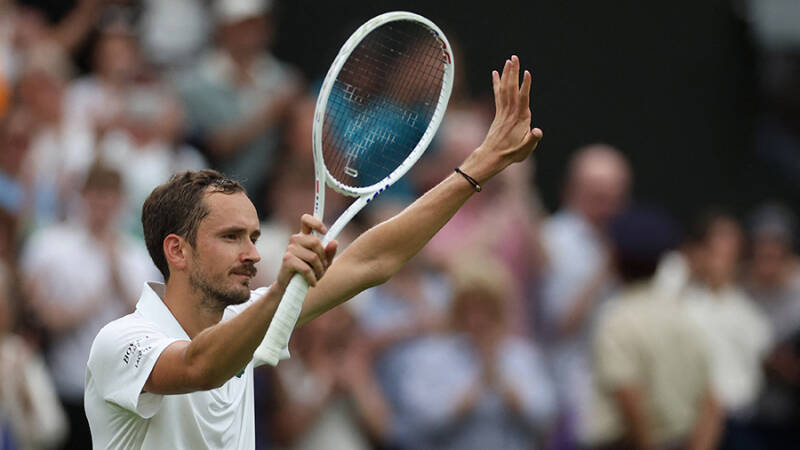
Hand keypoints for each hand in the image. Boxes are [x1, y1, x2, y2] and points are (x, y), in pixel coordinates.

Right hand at [276, 214, 337, 288]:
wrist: (292, 287)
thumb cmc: (309, 272)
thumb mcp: (323, 262)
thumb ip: (329, 252)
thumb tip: (334, 242)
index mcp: (304, 236)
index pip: (306, 220)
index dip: (316, 222)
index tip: (324, 232)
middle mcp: (296, 240)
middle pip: (315, 241)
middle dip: (323, 257)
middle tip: (323, 267)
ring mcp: (290, 249)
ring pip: (313, 257)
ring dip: (319, 270)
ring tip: (318, 276)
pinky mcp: (287, 260)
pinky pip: (306, 269)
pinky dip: (312, 278)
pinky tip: (313, 283)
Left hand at [461, 55, 541, 182]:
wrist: (493, 156)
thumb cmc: (511, 153)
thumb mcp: (525, 150)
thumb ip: (532, 139)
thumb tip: (538, 131)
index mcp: (520, 119)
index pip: (523, 98)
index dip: (525, 85)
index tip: (526, 73)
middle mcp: (511, 112)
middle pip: (512, 89)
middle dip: (513, 73)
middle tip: (514, 58)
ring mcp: (504, 111)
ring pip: (505, 89)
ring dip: (507, 74)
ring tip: (509, 60)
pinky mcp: (499, 113)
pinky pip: (498, 94)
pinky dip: (497, 83)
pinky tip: (495, 73)